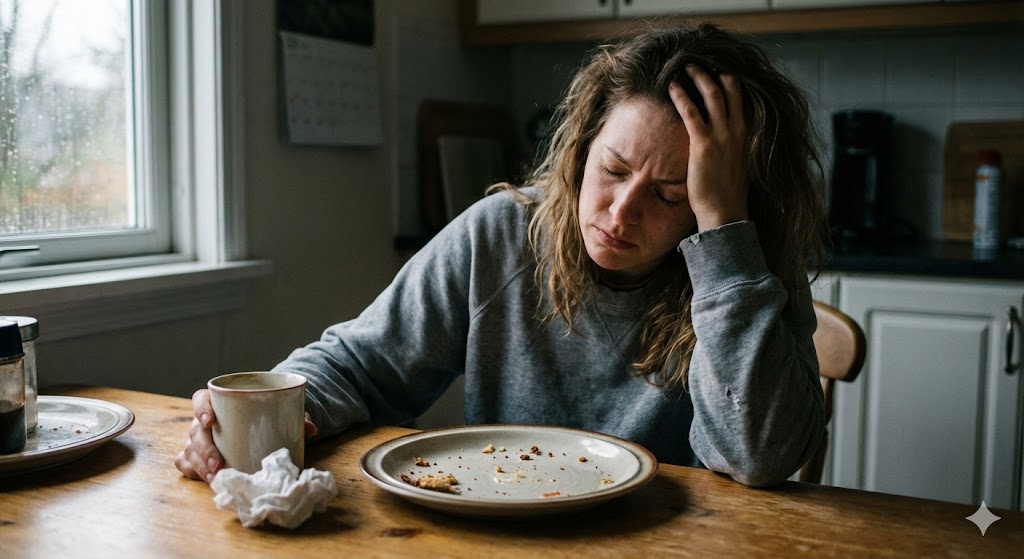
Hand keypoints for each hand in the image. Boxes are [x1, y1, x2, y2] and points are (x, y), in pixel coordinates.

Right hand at [173, 388, 318, 483]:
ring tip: (215, 478)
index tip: (210, 421)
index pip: (202, 399)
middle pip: (195, 431)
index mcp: (219, 400)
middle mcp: (205, 419)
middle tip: (218, 463)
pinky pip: (187, 463)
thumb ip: (295, 417)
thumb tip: (311, 429)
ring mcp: (200, 438)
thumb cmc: (267, 413)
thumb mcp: (282, 411)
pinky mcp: (199, 455)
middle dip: (203, 449)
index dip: (201, 409)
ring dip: (199, 465)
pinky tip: (205, 480)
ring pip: (189, 450)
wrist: (262, 421)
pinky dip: (193, 471)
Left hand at [668, 65, 749, 231]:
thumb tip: (725, 149)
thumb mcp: (738, 167)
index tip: (718, 73)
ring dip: (698, 78)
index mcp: (746, 136)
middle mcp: (737, 131)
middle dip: (711, 75)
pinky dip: (681, 96)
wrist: (725, 212)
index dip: (729, 84)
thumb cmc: (728, 196)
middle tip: (697, 65)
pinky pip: (691, 113)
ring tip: (685, 67)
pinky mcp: (704, 144)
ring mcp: (722, 136)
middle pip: (727, 92)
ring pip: (711, 95)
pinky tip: (672, 87)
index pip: (739, 100)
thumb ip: (733, 151)